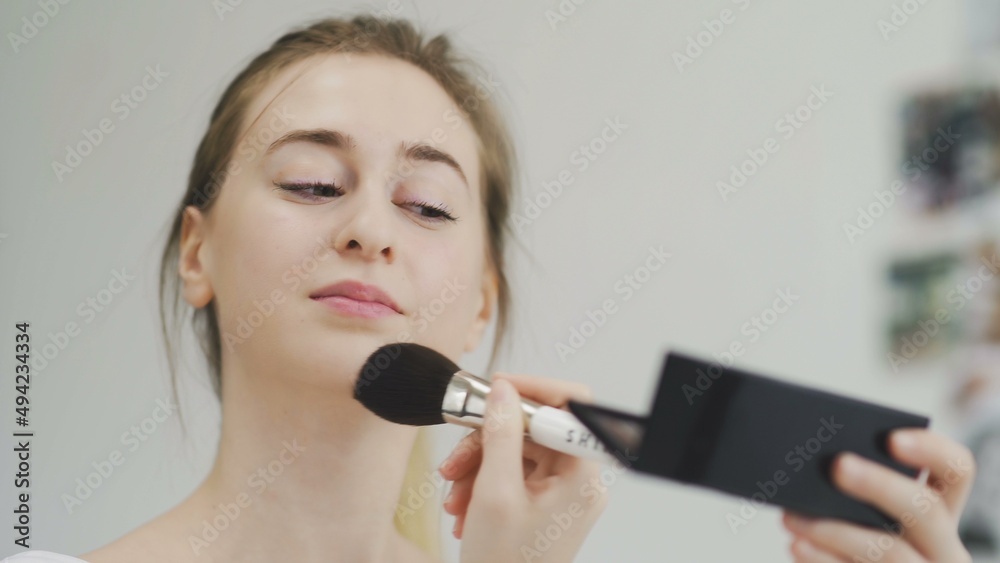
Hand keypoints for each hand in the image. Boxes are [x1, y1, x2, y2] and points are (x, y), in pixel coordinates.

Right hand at [438, 372, 609, 562]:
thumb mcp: (495, 493)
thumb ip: (501, 434)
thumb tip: (503, 390)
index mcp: (581, 474)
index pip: (572, 405)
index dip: (534, 389)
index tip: (496, 388)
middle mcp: (578, 480)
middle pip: (535, 429)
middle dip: (488, 440)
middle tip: (455, 458)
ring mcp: (562, 493)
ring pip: (518, 452)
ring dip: (478, 467)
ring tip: (453, 496)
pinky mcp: (544, 505)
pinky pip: (514, 474)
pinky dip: (484, 484)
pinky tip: (462, 508)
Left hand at [781, 428, 976, 561]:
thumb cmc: (850, 539)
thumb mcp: (866, 515)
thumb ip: (854, 487)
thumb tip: (819, 461)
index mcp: (941, 510)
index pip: (956, 471)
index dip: (932, 450)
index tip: (892, 438)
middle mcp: (941, 545)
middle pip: (926, 510)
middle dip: (880, 485)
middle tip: (837, 465)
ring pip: (891, 551)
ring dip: (836, 530)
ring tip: (790, 517)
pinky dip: (823, 560)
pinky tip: (797, 546)